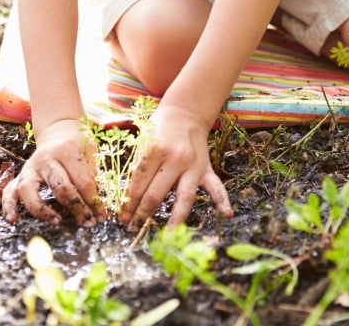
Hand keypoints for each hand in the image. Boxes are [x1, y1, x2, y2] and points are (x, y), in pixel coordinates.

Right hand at [1, 119, 105, 225]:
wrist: (59, 130)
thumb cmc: (78, 145)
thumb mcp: (91, 152)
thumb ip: (94, 174)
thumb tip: (98, 204)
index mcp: (68, 150)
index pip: (83, 181)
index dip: (94, 201)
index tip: (101, 215)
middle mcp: (46, 158)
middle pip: (60, 187)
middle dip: (76, 208)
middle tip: (87, 222)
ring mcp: (30, 167)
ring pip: (30, 190)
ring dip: (43, 210)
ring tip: (57, 221)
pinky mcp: (20, 175)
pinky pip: (9, 191)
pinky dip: (9, 206)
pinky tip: (14, 220)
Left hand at [118, 103, 231, 229]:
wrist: (186, 112)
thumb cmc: (159, 126)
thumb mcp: (144, 140)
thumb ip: (138, 166)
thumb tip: (128, 197)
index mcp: (157, 149)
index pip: (138, 183)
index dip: (128, 203)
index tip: (121, 218)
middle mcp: (176, 158)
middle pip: (157, 194)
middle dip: (142, 214)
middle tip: (132, 228)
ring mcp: (193, 165)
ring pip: (184, 197)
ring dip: (174, 219)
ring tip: (166, 237)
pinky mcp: (206, 168)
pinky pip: (215, 186)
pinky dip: (222, 200)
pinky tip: (227, 214)